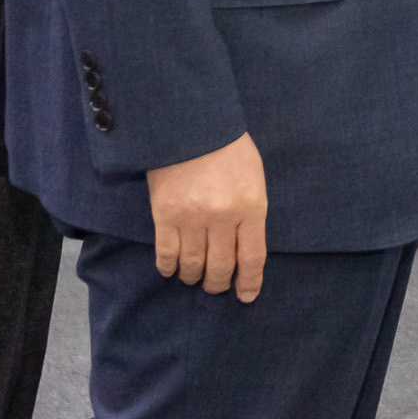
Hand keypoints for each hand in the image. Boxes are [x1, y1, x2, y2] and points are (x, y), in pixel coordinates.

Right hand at [147, 133, 267, 301]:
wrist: (190, 122)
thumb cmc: (228, 146)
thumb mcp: (253, 176)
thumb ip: (251, 210)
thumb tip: (244, 244)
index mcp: (251, 206)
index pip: (252, 257)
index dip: (249, 282)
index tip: (246, 296)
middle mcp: (223, 217)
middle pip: (221, 267)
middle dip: (219, 283)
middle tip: (215, 286)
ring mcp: (192, 218)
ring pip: (193, 265)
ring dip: (193, 277)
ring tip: (193, 278)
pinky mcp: (164, 215)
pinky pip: (166, 253)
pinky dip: (168, 267)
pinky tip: (170, 270)